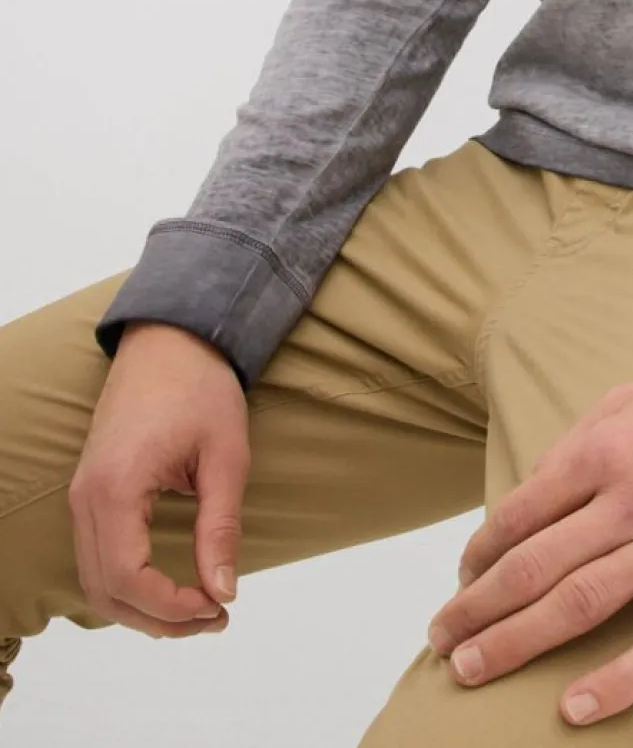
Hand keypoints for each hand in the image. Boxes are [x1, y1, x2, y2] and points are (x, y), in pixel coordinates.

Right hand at [68, 321, 247, 639]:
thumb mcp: (226, 456)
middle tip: (214, 617)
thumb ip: (220, 527)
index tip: (216, 608)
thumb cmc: (201, 387)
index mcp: (115, 488)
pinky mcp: (90, 491)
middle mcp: (86, 498)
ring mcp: (82, 495)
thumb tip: (223, 591)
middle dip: (158, 619)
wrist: (171, 337)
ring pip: (94, 582)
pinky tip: (170, 586)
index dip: (169, 608)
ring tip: (199, 609)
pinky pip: (96, 557)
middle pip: (104, 591)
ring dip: (142, 608)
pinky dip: (127, 585)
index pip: (126, 578)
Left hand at [425, 361, 632, 725]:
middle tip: (442, 642)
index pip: (519, 515)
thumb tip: (528, 494)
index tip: (462, 580)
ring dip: (517, 642)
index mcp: (605, 450)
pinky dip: (618, 681)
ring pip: (583, 604)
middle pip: (536, 568)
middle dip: (477, 609)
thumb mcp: (630, 399)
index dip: (479, 556)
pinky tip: (575, 709)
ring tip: (472, 671)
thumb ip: (576, 445)